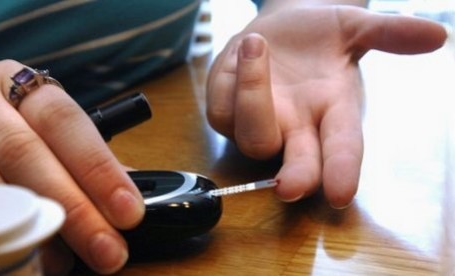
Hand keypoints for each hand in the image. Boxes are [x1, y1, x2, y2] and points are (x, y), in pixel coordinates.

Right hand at [0, 60, 144, 273]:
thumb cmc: (16, 126)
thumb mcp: (46, 127)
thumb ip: (86, 157)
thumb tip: (131, 192)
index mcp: (22, 90)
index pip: (65, 122)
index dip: (99, 167)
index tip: (130, 210)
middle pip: (26, 154)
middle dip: (73, 208)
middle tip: (108, 250)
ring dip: (31, 230)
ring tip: (64, 262)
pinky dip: (0, 237)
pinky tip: (24, 257)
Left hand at [206, 5, 445, 206]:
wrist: (279, 28)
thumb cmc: (319, 34)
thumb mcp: (353, 27)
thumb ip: (389, 32)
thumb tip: (437, 37)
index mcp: (333, 112)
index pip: (342, 148)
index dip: (342, 170)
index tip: (340, 194)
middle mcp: (297, 127)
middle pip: (296, 164)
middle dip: (294, 176)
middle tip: (289, 187)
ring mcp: (261, 121)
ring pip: (253, 136)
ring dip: (254, 95)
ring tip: (259, 45)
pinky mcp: (226, 110)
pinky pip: (222, 109)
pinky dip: (231, 81)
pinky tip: (245, 51)